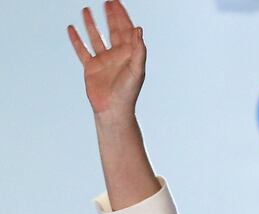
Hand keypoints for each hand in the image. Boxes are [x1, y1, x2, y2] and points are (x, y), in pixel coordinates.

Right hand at [67, 0, 145, 116]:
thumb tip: (138, 29)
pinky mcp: (91, 68)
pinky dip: (76, 40)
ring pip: (96, 37)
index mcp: (129, 54)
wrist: (113, 110)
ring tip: (86, 10)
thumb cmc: (128, 92)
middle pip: (113, 30)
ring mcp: (103, 61)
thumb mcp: (136, 69)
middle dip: (111, 16)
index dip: (122, 16)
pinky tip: (71, 28)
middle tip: (107, 2)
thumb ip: (138, 50)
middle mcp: (117, 55)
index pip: (126, 30)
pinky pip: (82, 50)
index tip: (117, 2)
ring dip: (92, 24)